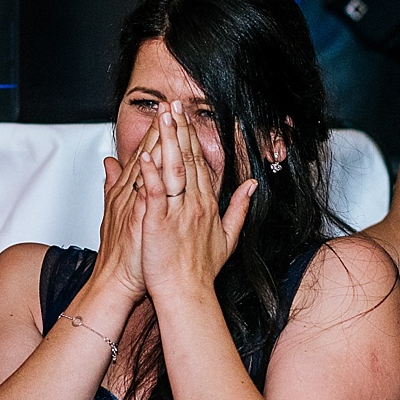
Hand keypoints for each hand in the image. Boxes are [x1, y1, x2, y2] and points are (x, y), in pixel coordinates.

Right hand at [98, 122, 158, 299]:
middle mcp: (131, 194)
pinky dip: (148, 176)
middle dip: (161, 129)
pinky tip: (151, 158)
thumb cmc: (122, 253)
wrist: (114, 282)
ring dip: (157, 143)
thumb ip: (113, 185)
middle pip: (148, 155)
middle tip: (171, 105)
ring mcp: (134, 205)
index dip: (158, 132)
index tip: (168, 112)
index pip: (147, 155)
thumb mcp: (115, 213)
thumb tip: (109, 162)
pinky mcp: (138, 219)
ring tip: (167, 119)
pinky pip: (145, 193)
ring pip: (147, 168)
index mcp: (131, 192)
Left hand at [136, 101, 255, 297]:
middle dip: (181, 130)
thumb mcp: (229, 237)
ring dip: (169, 141)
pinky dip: (151, 174)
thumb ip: (240, 208)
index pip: (201, 164)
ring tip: (164, 118)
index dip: (193, 138)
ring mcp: (178, 212)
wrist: (187, 294)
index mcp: (208, 205)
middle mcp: (195, 205)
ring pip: (174, 169)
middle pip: (188, 159)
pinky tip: (147, 155)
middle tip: (175, 105)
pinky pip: (155, 194)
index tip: (188, 118)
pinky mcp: (159, 223)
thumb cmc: (201, 271)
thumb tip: (251, 185)